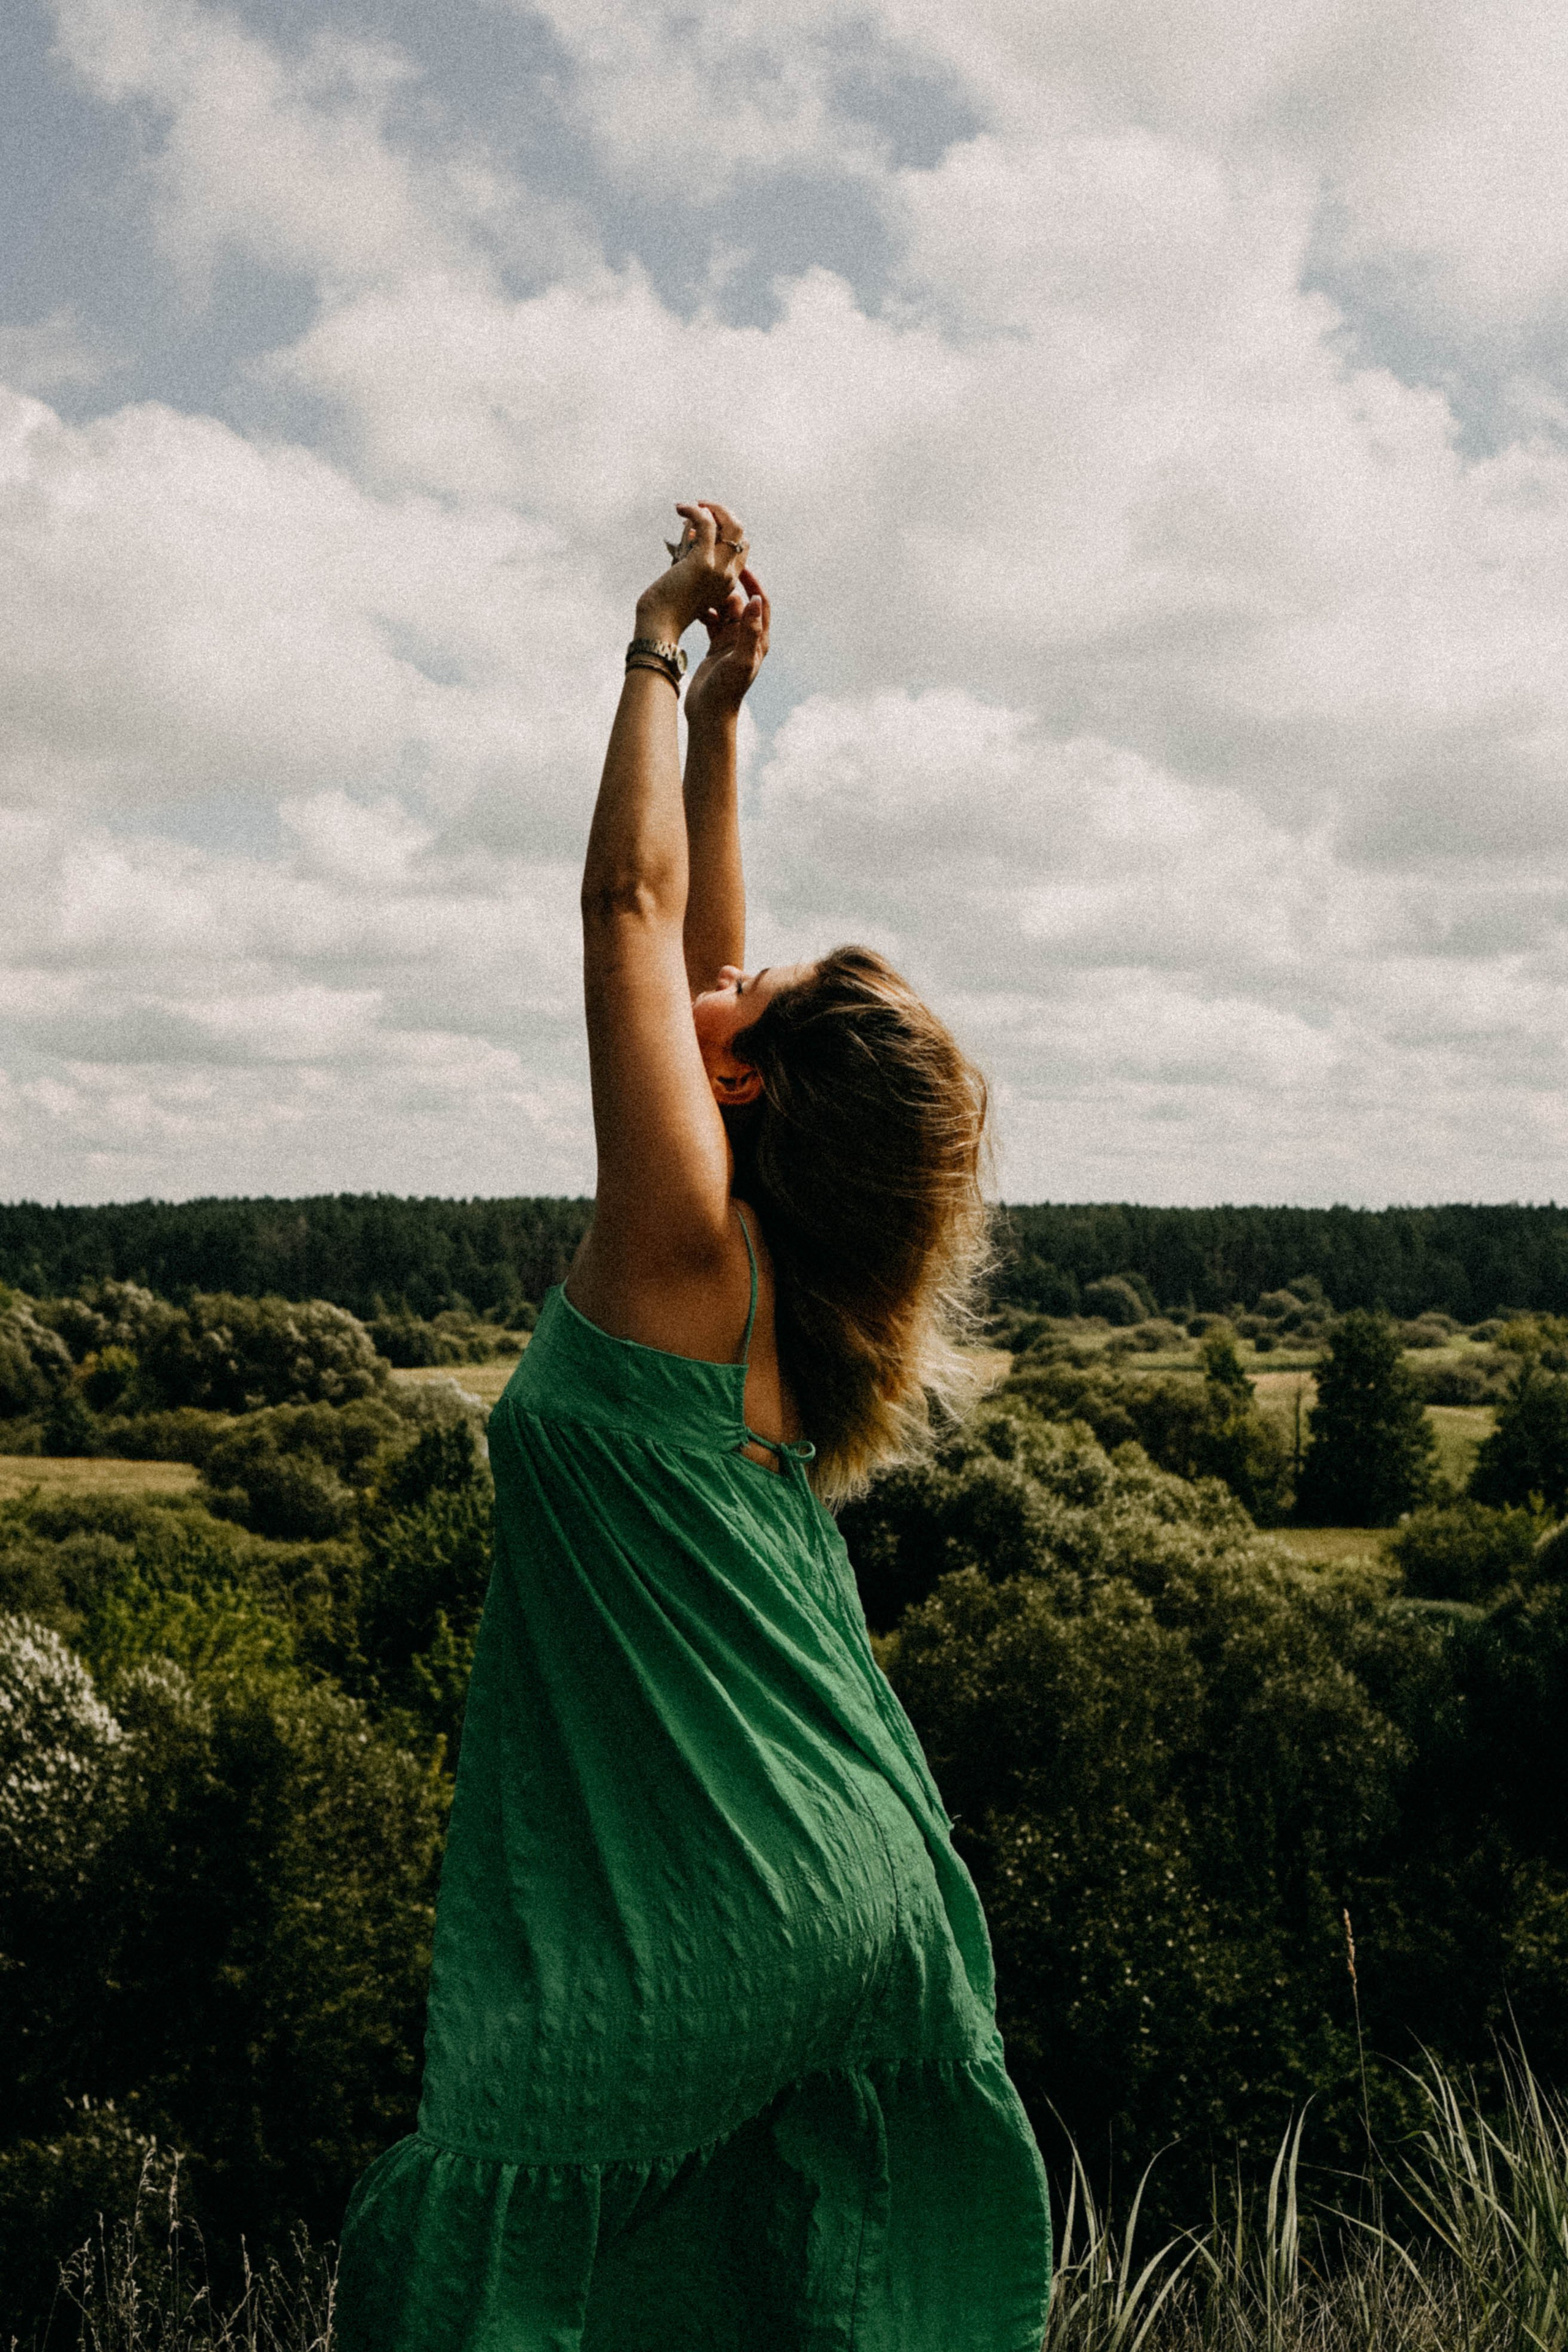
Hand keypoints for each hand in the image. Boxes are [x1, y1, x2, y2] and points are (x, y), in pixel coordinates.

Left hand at [635, 500, 749, 638]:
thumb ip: (694, 558)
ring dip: (713, 508)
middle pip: (740, 533)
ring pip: (732, 525)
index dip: (724, 529)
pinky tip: (680, 508)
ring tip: (691, 506)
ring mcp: (719, 569)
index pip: (740, 546)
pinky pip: (707, 525)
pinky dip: (695, 511)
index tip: (699, 529)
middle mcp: (729, 575)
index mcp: (728, 581)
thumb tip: (691, 531)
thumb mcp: (687, 580)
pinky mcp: (702, 563)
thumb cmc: (666, 605)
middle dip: (722, 513)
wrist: (659, 624)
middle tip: (701, 508)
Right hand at [684, 568, 769, 726]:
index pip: (760, 603)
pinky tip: (693, 609)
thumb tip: (755, 600)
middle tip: (710, 574)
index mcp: (758, 639)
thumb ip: (749, 631)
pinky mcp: (716, 647)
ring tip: (698, 590)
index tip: (739, 567)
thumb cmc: (727, 691)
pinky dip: (704, 612)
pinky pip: (711, 621)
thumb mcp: (740, 660)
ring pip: (723, 610)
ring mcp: (730, 642)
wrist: (710, 714)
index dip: (752, 583)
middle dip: (727, 589)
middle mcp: (746, 638)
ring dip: (713, 600)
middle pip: (739, 603)